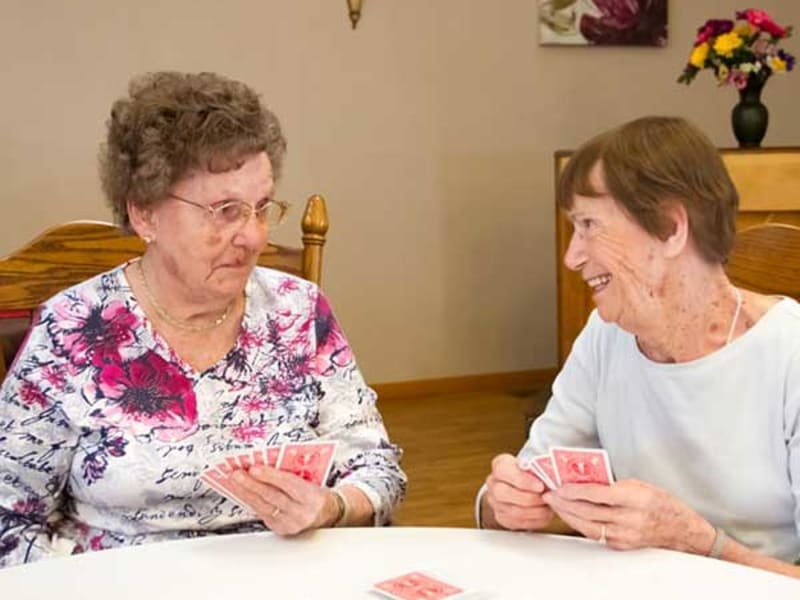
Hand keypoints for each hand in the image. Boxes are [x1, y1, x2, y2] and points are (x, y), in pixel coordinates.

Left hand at [228, 466, 337, 535]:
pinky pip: (262, 515)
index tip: (254, 468)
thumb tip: (266, 463)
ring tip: (235, 481)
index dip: (270, 476)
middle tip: (237, 473)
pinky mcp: (281, 530)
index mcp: (312, 497)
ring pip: (264, 507)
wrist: (327, 514)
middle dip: (252, 484)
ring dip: (246, 493)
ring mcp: (290, 524)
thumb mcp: (311, 480)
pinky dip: (251, 502)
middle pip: (272, 497)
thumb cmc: (317, 493)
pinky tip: (243, 494)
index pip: (289, 485)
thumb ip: (291, 473)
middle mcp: (301, 513)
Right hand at [483, 453, 553, 530]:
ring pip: (512, 511)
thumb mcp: (533, 464)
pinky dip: (534, 520)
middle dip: (528, 498)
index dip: (522, 480)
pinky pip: (517, 523)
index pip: (504, 471)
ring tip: (547, 507)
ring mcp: (495, 502)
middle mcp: (493, 483)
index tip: (540, 486)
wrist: (520, 486)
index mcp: (500, 465)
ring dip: (534, 511)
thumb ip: (539, 468)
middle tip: (544, 498)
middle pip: (503, 493)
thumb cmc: (530, 473)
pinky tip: (543, 514)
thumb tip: (553, 475)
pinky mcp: (502, 517)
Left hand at [542, 479, 714, 552]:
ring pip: (588, 525)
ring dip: (567, 515)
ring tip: (555, 504)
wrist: (682, 531)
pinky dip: (580, 524)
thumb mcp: (639, 484)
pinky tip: (570, 516)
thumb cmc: (661, 503)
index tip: (559, 486)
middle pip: (588, 511)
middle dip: (564, 503)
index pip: (596, 494)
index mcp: (634, 498)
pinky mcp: (622, 545)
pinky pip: (595, 534)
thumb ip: (612, 483)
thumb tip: (584, 479)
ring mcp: (625, 534)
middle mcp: (629, 518)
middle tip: (549, 495)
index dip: (574, 490)